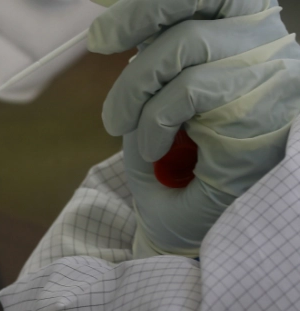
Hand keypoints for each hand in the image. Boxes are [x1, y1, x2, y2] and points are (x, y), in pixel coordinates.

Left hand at [88, 0, 299, 257]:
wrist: (208, 235)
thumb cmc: (181, 174)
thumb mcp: (155, 110)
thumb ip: (145, 69)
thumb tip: (112, 25)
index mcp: (238, 37)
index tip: (103, 18)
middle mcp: (262, 45)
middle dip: (138, 11)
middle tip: (96, 41)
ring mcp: (268, 72)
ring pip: (184, 44)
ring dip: (133, 87)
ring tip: (116, 123)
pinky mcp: (264, 107)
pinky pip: (189, 91)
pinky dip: (153, 120)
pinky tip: (150, 149)